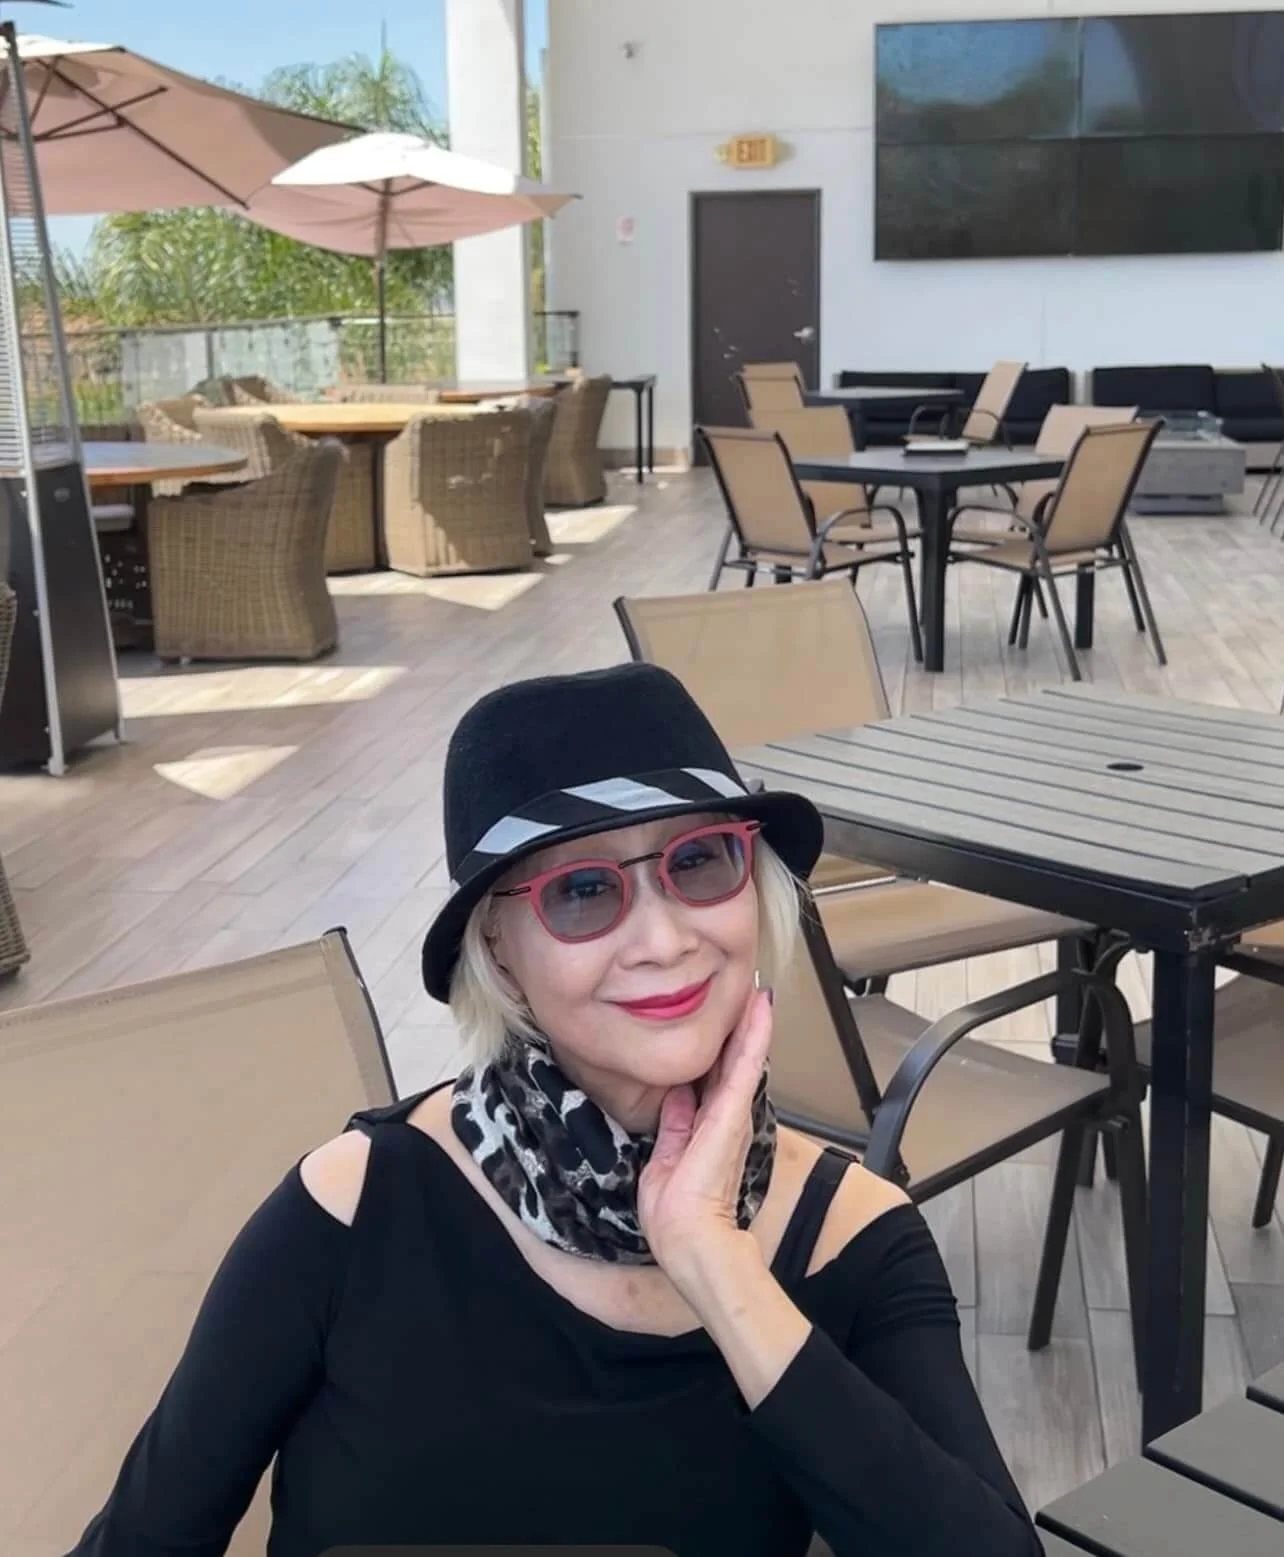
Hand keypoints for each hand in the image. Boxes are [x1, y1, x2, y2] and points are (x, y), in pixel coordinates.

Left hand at [637, 987, 772, 1287]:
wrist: (688, 1238)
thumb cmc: (674, 1214)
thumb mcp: (666, 1159)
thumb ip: (675, 1126)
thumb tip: (676, 1096)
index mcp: (706, 1129)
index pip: (712, 1079)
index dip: (717, 1049)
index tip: (718, 1019)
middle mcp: (725, 1118)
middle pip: (732, 1063)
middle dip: (739, 1029)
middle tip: (746, 992)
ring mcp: (731, 1113)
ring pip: (744, 1057)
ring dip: (752, 1023)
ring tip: (758, 990)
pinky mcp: (733, 1111)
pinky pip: (746, 1066)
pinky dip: (755, 1035)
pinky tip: (761, 1007)